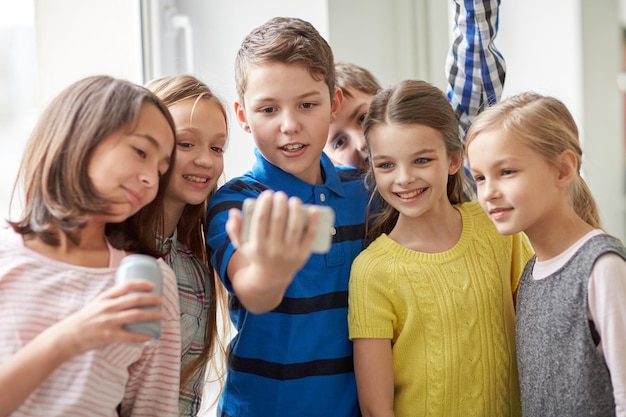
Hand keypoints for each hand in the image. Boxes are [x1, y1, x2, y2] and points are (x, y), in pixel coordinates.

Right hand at [45, 280, 163, 354]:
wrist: (67, 337)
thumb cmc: (83, 320)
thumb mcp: (96, 304)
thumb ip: (111, 302)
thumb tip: (130, 300)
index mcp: (105, 297)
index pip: (127, 286)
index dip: (142, 284)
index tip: (153, 286)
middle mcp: (108, 307)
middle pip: (136, 300)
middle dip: (153, 300)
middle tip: (162, 302)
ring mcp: (109, 321)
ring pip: (137, 315)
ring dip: (152, 315)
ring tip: (162, 316)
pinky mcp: (109, 335)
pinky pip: (130, 336)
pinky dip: (142, 336)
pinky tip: (150, 336)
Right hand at [225, 190, 319, 312]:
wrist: (271, 277)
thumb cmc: (256, 254)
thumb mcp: (241, 245)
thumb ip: (234, 229)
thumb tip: (233, 212)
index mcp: (257, 246)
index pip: (260, 220)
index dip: (265, 204)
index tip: (268, 193)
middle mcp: (273, 250)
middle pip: (278, 221)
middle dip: (280, 204)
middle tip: (281, 195)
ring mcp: (289, 253)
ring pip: (294, 227)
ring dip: (296, 210)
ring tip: (294, 200)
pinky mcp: (303, 255)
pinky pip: (309, 236)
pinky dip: (313, 222)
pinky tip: (315, 209)